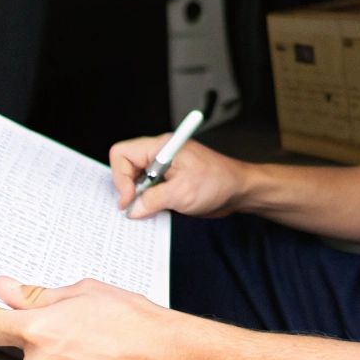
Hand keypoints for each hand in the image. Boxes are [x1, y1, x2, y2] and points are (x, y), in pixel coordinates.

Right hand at [109, 134, 248, 218]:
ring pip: (136, 181)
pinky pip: (148, 190)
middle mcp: (159, 155)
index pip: (122, 153)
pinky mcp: (168, 182)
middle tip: (137, 207)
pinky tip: (156, 212)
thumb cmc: (218, 182)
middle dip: (128, 188)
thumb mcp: (182, 193)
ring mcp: (164, 169)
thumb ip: (152, 200)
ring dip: (139, 198)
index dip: (120, 177)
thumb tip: (132, 209)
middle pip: (126, 167)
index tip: (129, 198)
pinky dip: (148, 202)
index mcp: (161, 148)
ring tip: (149, 210)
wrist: (239, 191)